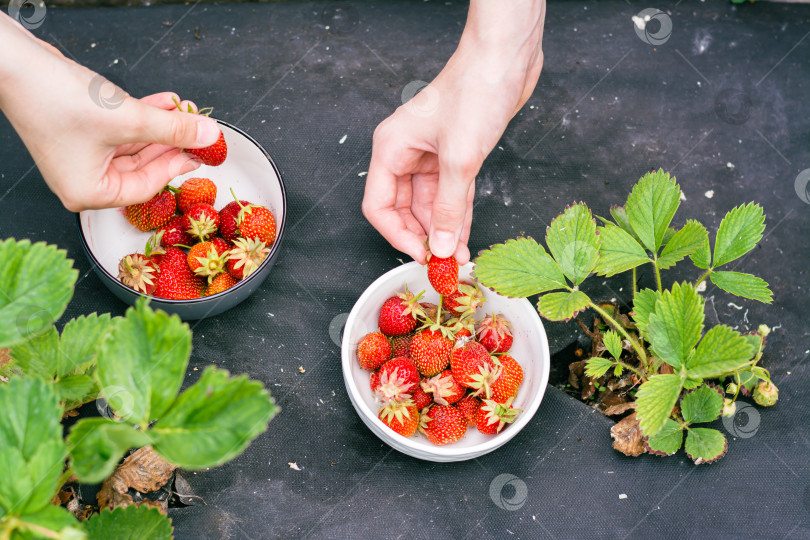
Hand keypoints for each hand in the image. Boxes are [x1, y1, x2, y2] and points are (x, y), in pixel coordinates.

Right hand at [0, 14, 220, 211]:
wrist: (15, 63)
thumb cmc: (55, 99)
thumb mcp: (129, 119)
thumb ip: (173, 129)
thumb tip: (208, 136)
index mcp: (88, 193)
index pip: (146, 186)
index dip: (176, 166)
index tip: (200, 152)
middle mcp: (82, 180)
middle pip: (141, 166)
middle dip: (171, 142)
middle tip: (197, 130)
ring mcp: (80, 156)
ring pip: (133, 145)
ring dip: (160, 126)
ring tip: (185, 110)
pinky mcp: (80, 132)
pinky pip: (121, 130)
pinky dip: (142, 117)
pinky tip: (165, 103)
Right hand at [363, 0, 545, 264]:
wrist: (506, 58)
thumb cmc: (475, 89)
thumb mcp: (460, 157)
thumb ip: (449, 207)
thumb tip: (441, 246)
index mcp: (391, 148)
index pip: (379, 206)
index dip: (397, 236)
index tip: (421, 255)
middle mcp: (406, 153)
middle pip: (404, 209)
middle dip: (424, 236)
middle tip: (443, 262)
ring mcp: (431, 154)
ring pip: (431, 204)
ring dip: (444, 231)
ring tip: (459, 257)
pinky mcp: (455, 154)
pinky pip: (451, 194)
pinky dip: (458, 215)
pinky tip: (465, 236)